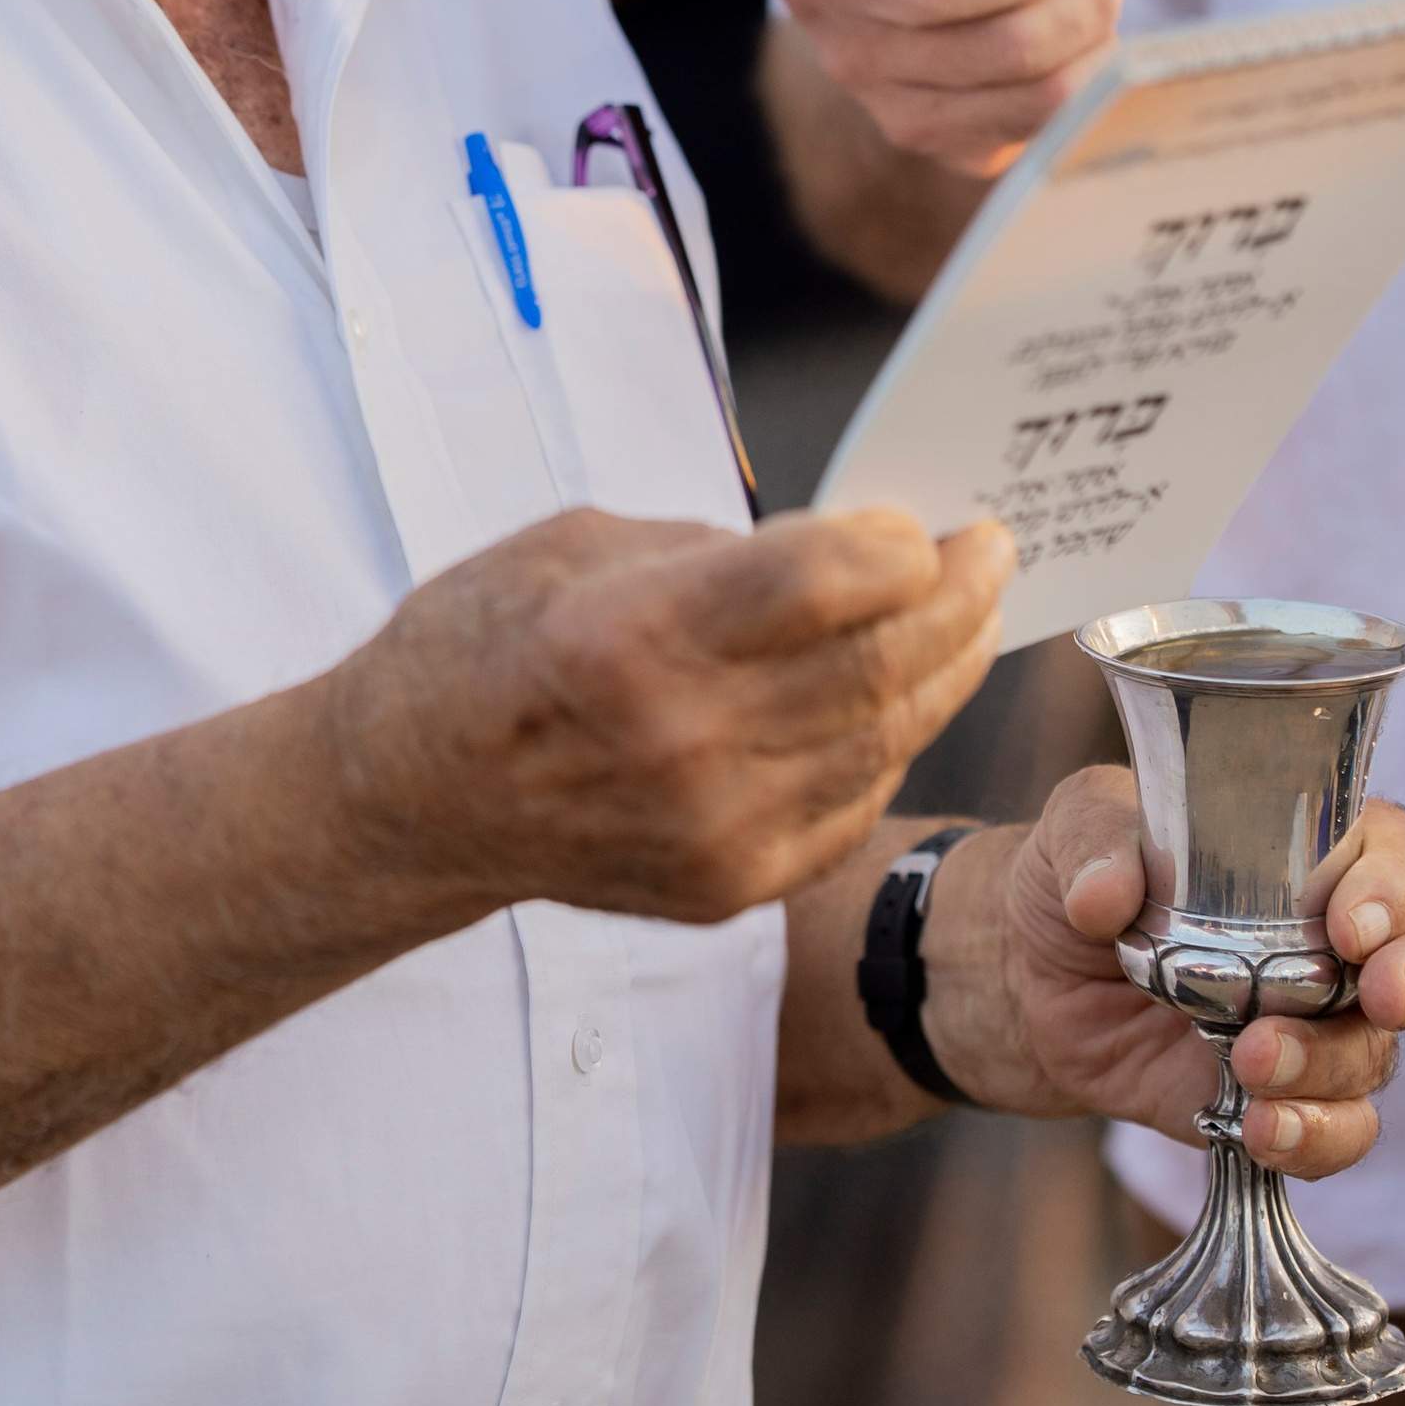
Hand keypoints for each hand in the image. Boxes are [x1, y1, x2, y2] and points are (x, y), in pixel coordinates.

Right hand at [329, 506, 1015, 929]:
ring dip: (946, 667)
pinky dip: (891, 739)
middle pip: (875, 662)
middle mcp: (677, 742)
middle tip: (993, 550)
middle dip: (957, 596)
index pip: (822, 581)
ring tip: (972, 614)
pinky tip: (903, 694)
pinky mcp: (727, 886)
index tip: (923, 520)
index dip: (897, 543)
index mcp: (625, 636)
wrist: (411, 801)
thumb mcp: (574, 543)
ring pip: (884, 736)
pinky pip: (853, 801)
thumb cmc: (481, 646)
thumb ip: (716, 549)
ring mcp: (710, 829)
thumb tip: (846, 551)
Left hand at [923, 764, 1404, 1176]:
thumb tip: (1105, 894)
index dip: (1393, 888)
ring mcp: (1319, 1025)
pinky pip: (1337, 1130)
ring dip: (1327, 1064)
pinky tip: (1263, 1130)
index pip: (1396, 855)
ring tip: (1250, 1061)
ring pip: (1376, 1052)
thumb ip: (1095, 842)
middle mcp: (1338, 940)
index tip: (1349, 924)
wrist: (1030, 977)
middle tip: (1380, 997)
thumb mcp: (1076, 825)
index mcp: (1313, 851)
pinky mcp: (1283, 1096)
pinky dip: (1313, 1137)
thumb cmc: (1079, 872)